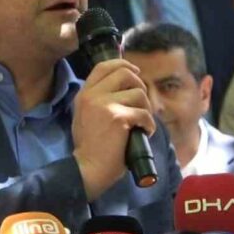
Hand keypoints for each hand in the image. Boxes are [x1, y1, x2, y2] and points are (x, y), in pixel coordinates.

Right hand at [71, 59, 155, 200]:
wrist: (87, 168)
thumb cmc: (89, 148)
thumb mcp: (85, 116)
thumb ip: (97, 100)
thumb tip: (122, 90)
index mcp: (84, 94)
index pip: (103, 66)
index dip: (123, 64)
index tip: (135, 72)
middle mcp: (92, 95)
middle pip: (124, 73)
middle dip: (140, 85)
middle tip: (142, 102)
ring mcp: (104, 104)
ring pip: (138, 93)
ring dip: (146, 108)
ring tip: (142, 122)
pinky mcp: (118, 117)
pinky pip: (144, 113)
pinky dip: (149, 124)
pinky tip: (144, 133)